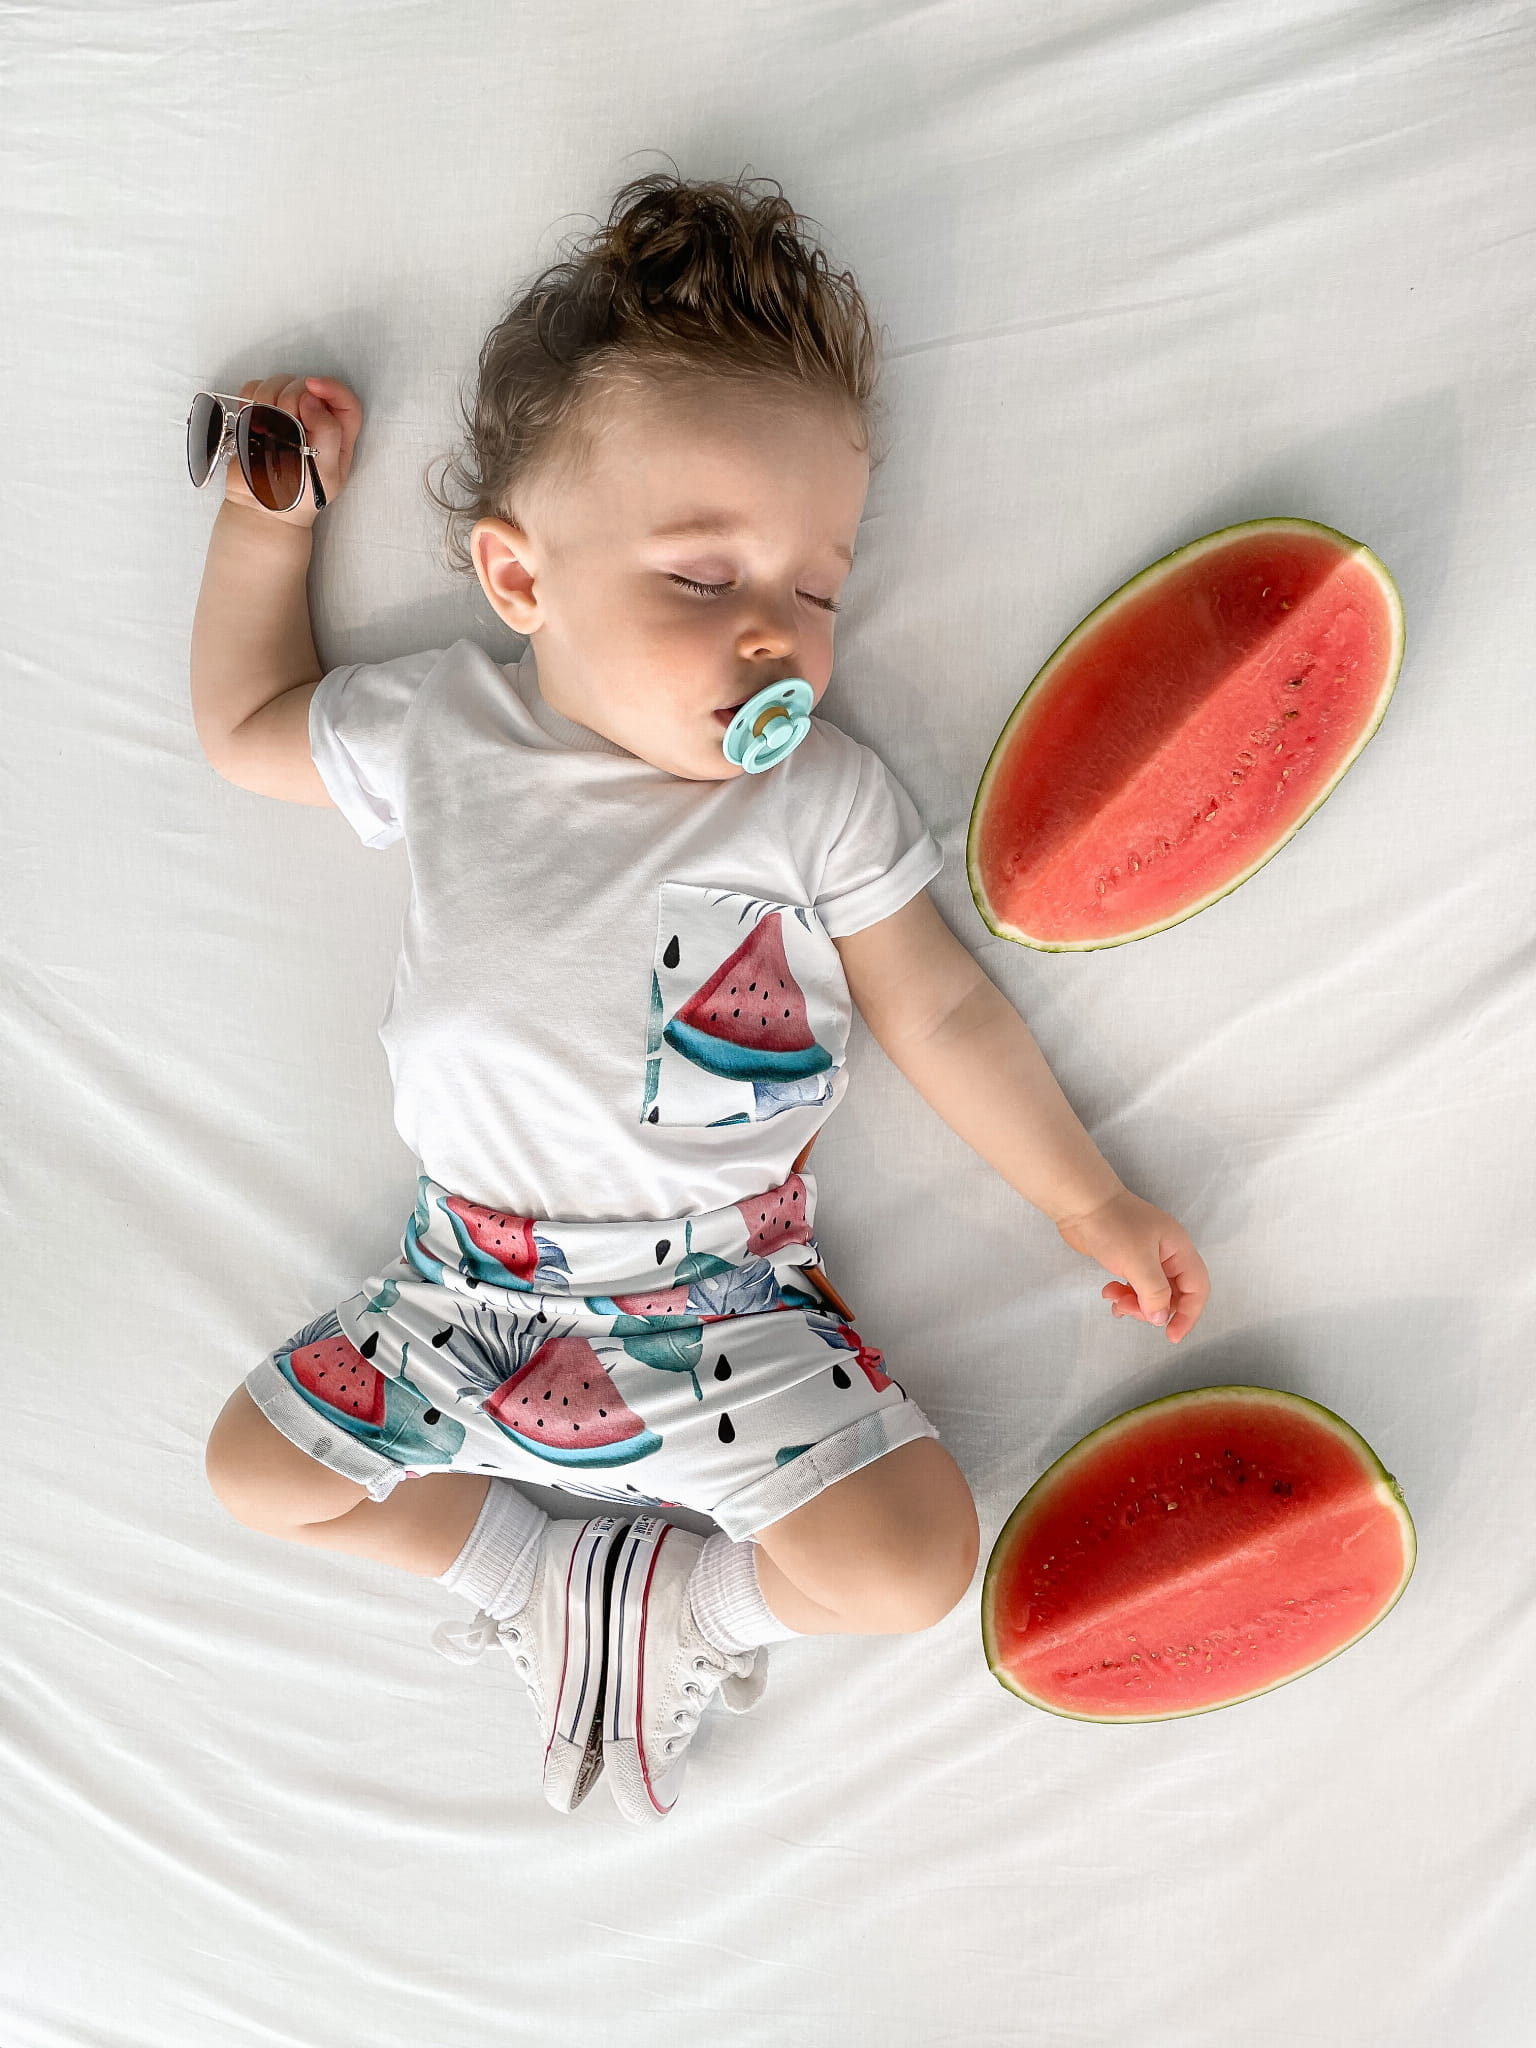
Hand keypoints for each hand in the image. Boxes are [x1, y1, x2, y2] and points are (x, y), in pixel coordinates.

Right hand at [221, 373, 362, 530]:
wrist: (261, 509)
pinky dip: (250, 398)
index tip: (312, 387)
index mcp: (337, 435)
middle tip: (282, 421)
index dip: (331, 387)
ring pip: (279, 382)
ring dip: (268, 396)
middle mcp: (313, 420)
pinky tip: (252, 421)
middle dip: (291, 396)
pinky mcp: (260, 414)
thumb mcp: (324, 472)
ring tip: (264, 426)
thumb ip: (327, 433)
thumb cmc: (298, 497)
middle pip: (306, 385)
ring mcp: (286, 415)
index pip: (345, 400)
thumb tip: (312, 400)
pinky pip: (254, 390)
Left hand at [1055, 1187, 1209, 1343]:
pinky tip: (1108, 1292)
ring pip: (1151, 1294)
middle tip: (1129, 1309)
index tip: (1171, 1335)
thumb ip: (1154, 1293)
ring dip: (1135, 1303)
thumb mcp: (1138, 1262)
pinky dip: (1124, 1295)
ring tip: (1115, 1301)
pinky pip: (1134, 1287)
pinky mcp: (1127, 1260)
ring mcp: (1147, 1257)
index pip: (1197, 1288)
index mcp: (1179, 1250)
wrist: (1080, 1204)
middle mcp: (1168, 1255)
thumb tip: (1161, 1318)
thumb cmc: (1113, 1226)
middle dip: (1152, 1308)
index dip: (1189, 1314)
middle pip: (1173, 1295)